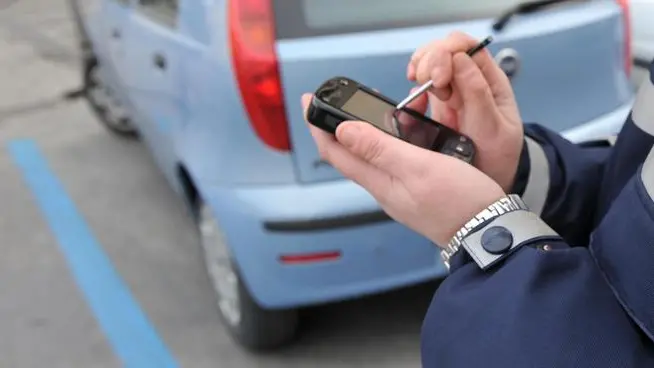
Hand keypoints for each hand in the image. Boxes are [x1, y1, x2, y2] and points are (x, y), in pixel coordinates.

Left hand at [301, 95, 504, 246]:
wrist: (490, 231)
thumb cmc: (459, 203)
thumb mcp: (418, 167)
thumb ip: (379, 148)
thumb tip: (342, 131)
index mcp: (379, 181)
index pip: (335, 152)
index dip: (318, 126)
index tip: (309, 100)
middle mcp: (384, 187)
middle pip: (350, 153)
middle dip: (339, 125)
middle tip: (339, 100)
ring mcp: (400, 190)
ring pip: (372, 156)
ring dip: (366, 131)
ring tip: (371, 109)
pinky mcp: (416, 190)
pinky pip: (394, 161)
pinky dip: (391, 140)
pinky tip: (403, 132)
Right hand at [407, 32, 523, 191]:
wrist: (487, 186)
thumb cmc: (497, 158)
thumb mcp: (493, 129)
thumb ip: (478, 94)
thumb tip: (460, 60)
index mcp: (490, 81)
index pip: (467, 47)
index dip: (448, 52)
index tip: (438, 78)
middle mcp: (470, 82)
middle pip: (443, 50)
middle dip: (429, 62)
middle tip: (427, 84)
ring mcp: (452, 94)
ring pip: (429, 65)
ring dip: (419, 72)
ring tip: (418, 92)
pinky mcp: (436, 108)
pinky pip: (420, 90)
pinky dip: (412, 92)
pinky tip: (413, 103)